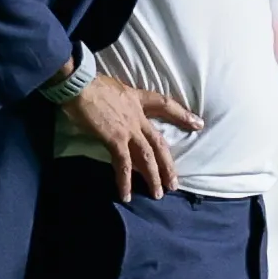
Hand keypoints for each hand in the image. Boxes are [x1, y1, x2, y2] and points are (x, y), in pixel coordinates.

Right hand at [62, 75, 202, 201]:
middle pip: (159, 142)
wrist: (78, 83)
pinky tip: (126, 195)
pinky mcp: (114, 139)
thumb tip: (116, 112)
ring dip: (153, 177)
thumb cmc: (89, 83)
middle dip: (168, 164)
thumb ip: (120, 103)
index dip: (182, 115)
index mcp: (137, 99)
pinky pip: (123, 164)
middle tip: (174, 184)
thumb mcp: (113, 89)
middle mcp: (137, 115)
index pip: (164, 105)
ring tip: (157, 194)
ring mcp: (128, 128)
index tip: (198, 124)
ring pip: (147, 156)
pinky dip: (125, 181)